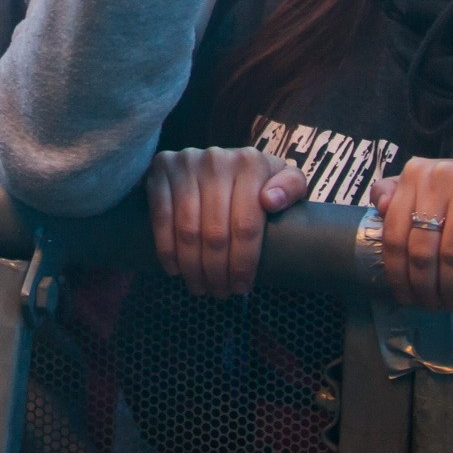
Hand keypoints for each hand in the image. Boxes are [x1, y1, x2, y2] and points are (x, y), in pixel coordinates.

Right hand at [147, 146, 307, 296]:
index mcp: (251, 163)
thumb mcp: (284, 179)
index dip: (243, 264)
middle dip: (217, 272)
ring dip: (192, 267)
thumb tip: (270, 201)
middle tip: (219, 293)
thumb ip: (292, 188)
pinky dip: (166, 249)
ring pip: (188, 230)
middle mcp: (217, 159)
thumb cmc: (257, 181)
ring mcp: (186, 162)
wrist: (219, 162)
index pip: (246, 226)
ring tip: (200, 287)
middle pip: (215, 233)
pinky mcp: (161, 167)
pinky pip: (160, 217)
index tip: (242, 288)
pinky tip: (175, 269)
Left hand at [371, 156, 452, 309]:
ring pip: (450, 253)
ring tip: (452, 304)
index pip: (394, 232)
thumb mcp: (434, 187)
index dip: (396, 272)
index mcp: (415, 172)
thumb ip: (400, 194)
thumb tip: (378, 208)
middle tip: (432, 306)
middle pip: (421, 247)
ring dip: (450, 288)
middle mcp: (439, 173)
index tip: (405, 297)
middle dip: (424, 286)